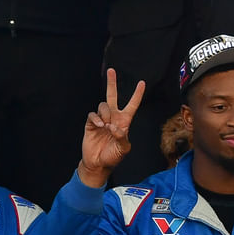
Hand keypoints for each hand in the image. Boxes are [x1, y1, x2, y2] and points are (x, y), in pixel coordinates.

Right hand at [78, 68, 146, 187]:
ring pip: (103, 106)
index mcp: (125, 122)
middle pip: (112, 96)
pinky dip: (96, 118)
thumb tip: (115, 126)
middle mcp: (113, 118)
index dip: (137, 94)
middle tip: (111, 70)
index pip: (132, 105)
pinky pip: (92, 114)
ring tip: (105, 126)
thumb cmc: (113, 156)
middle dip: (112, 83)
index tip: (142, 83)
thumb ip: (122, 137)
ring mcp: (101, 120)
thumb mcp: (123, 149)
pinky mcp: (90, 124)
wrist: (98, 164)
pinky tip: (99, 126)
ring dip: (105, 113)